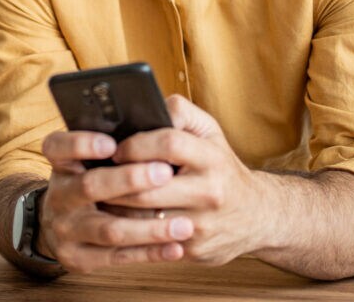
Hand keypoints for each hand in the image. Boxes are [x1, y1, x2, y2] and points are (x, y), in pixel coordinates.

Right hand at [38, 129, 194, 272]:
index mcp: (62, 164)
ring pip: (109, 229)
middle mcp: (59, 196)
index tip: (111, 143)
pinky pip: (117, 257)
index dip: (81, 144)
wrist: (65, 227)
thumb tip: (154, 127)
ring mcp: (66, 229)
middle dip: (128, 179)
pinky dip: (149, 252)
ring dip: (149, 228)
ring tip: (184, 225)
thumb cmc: (95, 180)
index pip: (58, 147)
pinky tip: (176, 247)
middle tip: (164, 173)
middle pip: (90, 185)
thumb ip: (117, 142)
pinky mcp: (78, 257)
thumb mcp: (91, 160)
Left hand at [108, 95, 268, 265]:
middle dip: (116, 182)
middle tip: (96, 176)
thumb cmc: (221, 167)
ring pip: (143, 219)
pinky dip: (129, 230)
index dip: (136, 145)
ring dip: (116, 208)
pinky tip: (117, 219)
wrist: (257, 216)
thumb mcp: (210, 133)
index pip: (168, 143)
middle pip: (148, 188)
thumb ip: (180, 113)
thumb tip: (146, 104)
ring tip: (100, 196)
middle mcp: (210, 192)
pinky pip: (151, 241)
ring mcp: (202, 224)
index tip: (116, 149)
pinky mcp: (194, 250)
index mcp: (212, 157)